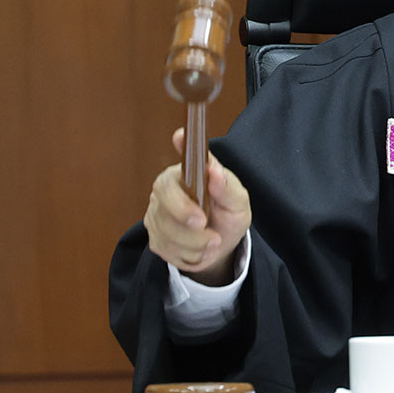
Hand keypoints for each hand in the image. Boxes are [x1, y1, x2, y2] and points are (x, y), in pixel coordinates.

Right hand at [144, 127, 251, 284]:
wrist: (220, 245)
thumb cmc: (228, 215)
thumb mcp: (238, 201)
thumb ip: (227, 186)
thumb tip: (213, 170)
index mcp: (183, 175)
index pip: (173, 168)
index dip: (175, 156)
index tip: (180, 137)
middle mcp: (164, 192)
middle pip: (163, 203)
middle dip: (186, 220)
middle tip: (208, 229)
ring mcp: (156, 216)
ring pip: (167, 233)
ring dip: (196, 243)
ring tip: (213, 241)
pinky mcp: (155, 239)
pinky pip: (167, 251)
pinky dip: (190, 255)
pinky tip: (201, 250)